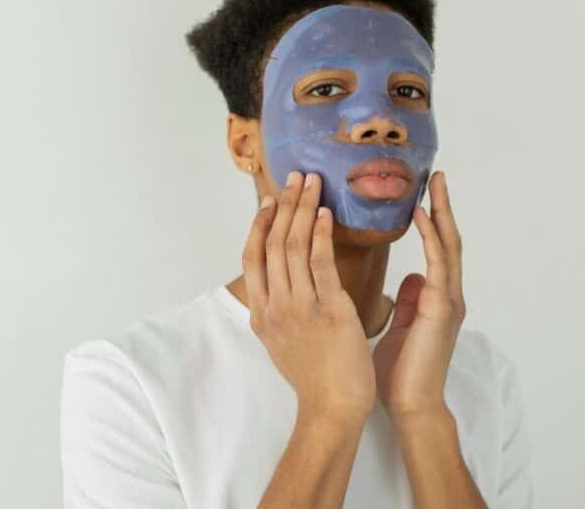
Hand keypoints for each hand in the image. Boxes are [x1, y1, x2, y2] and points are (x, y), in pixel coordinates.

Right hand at [242, 170, 376, 425]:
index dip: (259, 225)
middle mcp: (275, 307)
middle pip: (273, 244)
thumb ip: (278, 312)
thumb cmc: (314, 378)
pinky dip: (321, 235)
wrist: (332, 408)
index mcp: (262, 314)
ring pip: (295, 247)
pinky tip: (325, 214)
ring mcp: (300, 308)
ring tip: (311, 182)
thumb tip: (281, 288)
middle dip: (283, 205)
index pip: (252, 259)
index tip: (268, 200)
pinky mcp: (329, 310)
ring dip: (302, 209)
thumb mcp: (281, 343)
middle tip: (294, 176)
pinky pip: (321, 264)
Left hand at [373, 171, 465, 417]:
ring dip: (441, 212)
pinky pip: (438, 265)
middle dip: (442, 206)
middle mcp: (447, 294)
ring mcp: (448, 301)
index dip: (432, 219)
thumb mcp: (402, 326)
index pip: (437, 248)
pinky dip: (432, 238)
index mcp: (436, 298)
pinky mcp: (442, 310)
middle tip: (434, 174)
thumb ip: (410, 300)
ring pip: (449, 246)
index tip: (422, 191)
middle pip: (448, 239)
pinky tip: (420, 215)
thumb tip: (410, 277)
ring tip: (434, 183)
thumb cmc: (401, 372)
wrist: (410, 406)